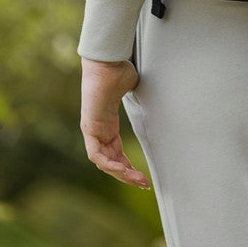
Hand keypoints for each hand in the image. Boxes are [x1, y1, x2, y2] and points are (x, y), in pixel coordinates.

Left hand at [80, 57, 150, 189]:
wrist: (108, 62)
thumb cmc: (119, 70)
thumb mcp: (132, 88)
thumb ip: (139, 97)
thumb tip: (158, 92)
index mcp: (106, 124)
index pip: (114, 152)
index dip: (127, 165)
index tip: (141, 175)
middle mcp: (97, 130)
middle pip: (110, 161)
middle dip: (127, 175)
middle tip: (144, 184)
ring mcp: (92, 130)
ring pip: (103, 162)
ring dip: (121, 173)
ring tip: (139, 180)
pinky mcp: (89, 128)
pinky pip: (96, 155)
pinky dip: (109, 165)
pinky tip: (123, 170)